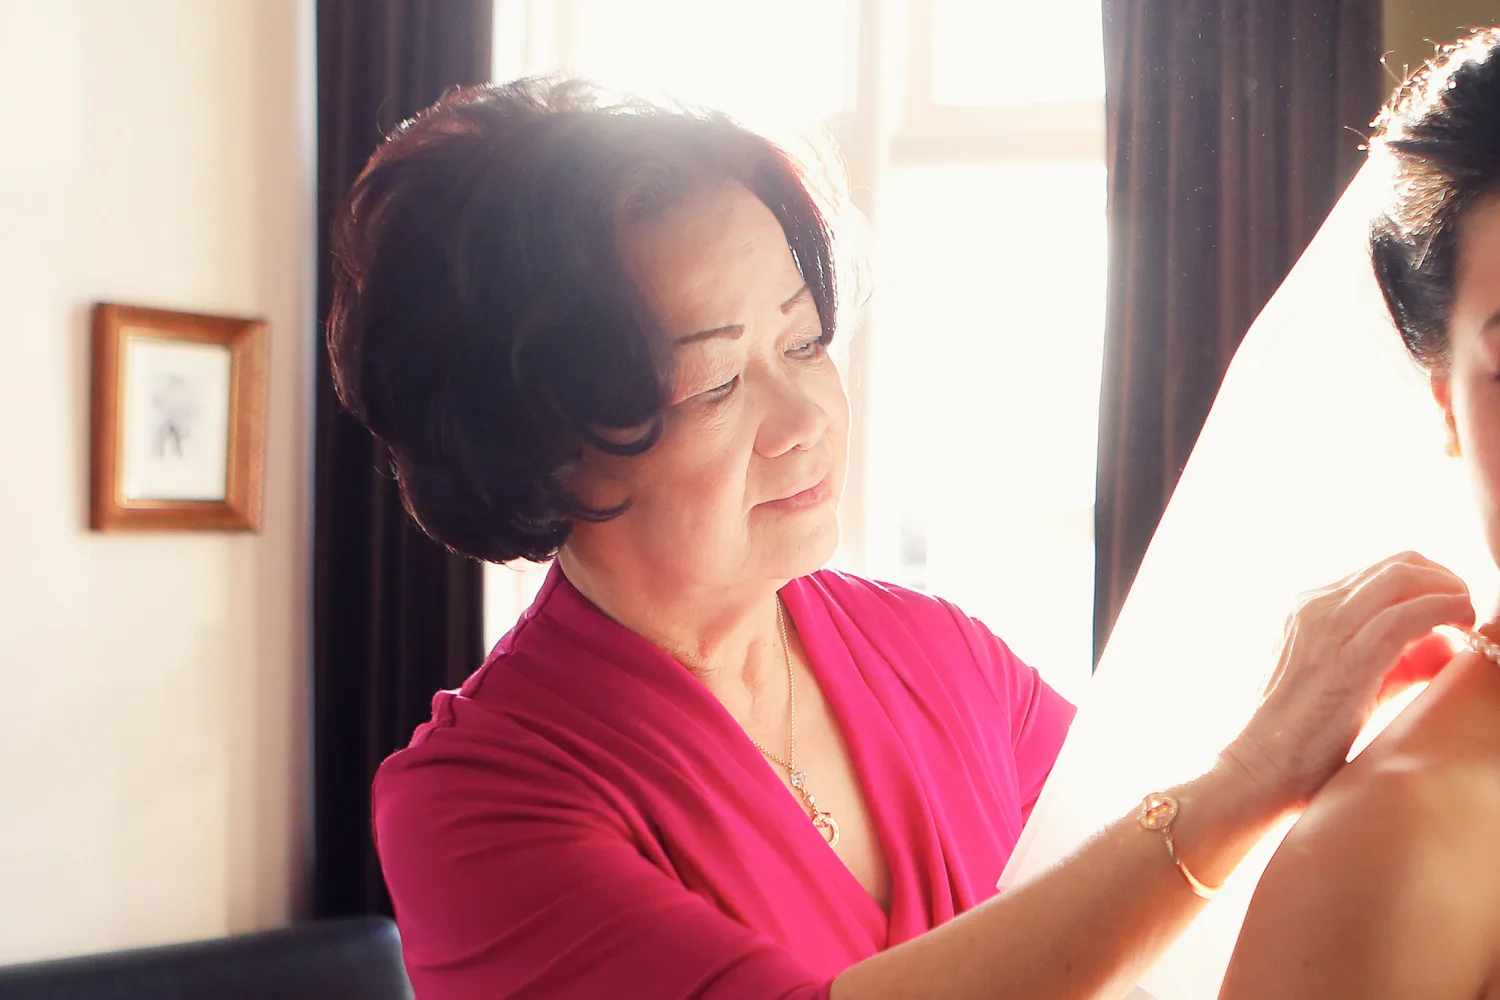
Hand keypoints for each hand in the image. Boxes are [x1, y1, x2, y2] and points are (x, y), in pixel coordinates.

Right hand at [1221, 551, 1472, 809]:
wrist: (1262, 766)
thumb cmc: (1303, 734)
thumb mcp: (1348, 682)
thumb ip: (1395, 660)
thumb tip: (1447, 643)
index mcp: (1307, 608)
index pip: (1380, 571)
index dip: (1427, 582)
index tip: (1454, 606)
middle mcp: (1313, 607)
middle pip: (1396, 564)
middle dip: (1444, 578)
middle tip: (1468, 607)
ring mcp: (1326, 628)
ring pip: (1401, 578)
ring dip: (1448, 590)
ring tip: (1469, 615)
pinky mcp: (1346, 658)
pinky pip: (1405, 617)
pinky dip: (1444, 611)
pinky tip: (1464, 623)